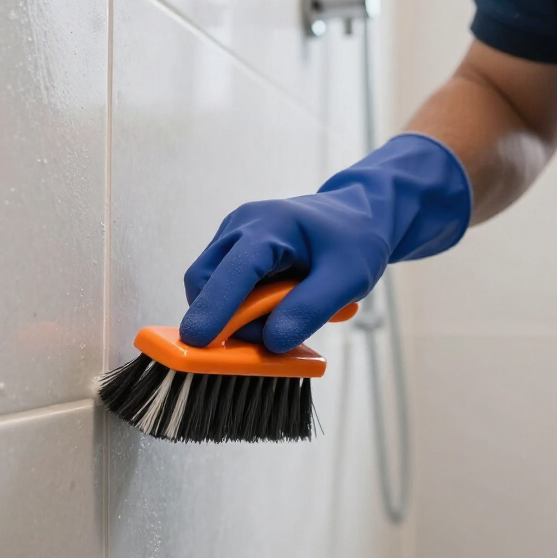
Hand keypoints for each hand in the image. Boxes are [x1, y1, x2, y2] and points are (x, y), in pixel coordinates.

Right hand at [179, 133, 471, 352]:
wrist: (358, 215)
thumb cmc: (355, 241)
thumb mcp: (347, 279)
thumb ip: (309, 310)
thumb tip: (271, 342)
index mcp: (270, 225)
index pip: (232, 271)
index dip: (214, 307)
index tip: (198, 341)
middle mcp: (242, 226)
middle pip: (205, 279)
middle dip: (224, 318)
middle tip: (266, 338)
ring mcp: (234, 236)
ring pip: (211, 286)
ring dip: (238, 314)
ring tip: (286, 312)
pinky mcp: (234, 250)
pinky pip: (225, 287)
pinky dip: (244, 307)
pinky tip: (279, 302)